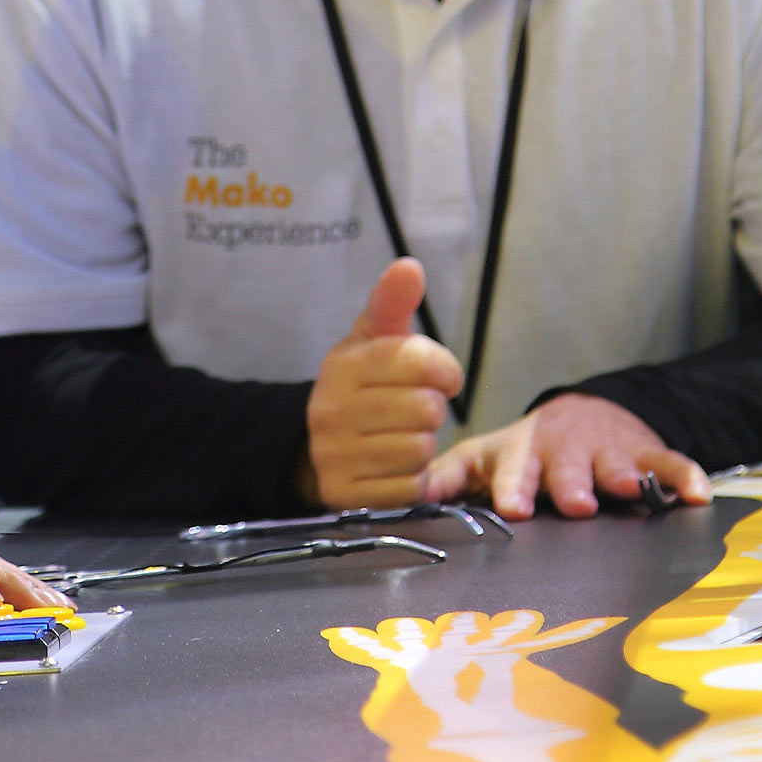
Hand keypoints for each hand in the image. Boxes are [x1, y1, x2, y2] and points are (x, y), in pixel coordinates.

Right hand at [306, 258, 461, 508]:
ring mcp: (334, 455)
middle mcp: (331, 409)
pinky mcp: (345, 496)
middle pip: (426, 409)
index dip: (445, 369)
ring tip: (406, 434)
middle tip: (419, 408)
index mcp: (343, 363)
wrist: (316, 442)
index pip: (419, 360)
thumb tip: (409, 266)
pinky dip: (414, 478)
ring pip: (420, 450)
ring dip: (425, 444)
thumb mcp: (373, 337)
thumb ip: (392, 301)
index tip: (443, 377)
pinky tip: (397, 464)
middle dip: (433, 408)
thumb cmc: (362, 382)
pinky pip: (409, 489)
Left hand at [423, 394, 709, 520]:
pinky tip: (698, 495)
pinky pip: (668, 465)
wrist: (580, 416)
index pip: (512, 467)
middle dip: (568, 483)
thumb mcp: (483, 459)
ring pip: (615, 462)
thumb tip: (406, 496)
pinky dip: (683, 477)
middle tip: (574, 503)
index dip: (513, 486)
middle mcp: (562, 450)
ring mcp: (606, 451)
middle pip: (564, 466)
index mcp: (519, 453)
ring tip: (629, 489)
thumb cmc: (525, 453)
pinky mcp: (644, 454)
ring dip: (621, 474)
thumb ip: (449, 478)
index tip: (512, 507)